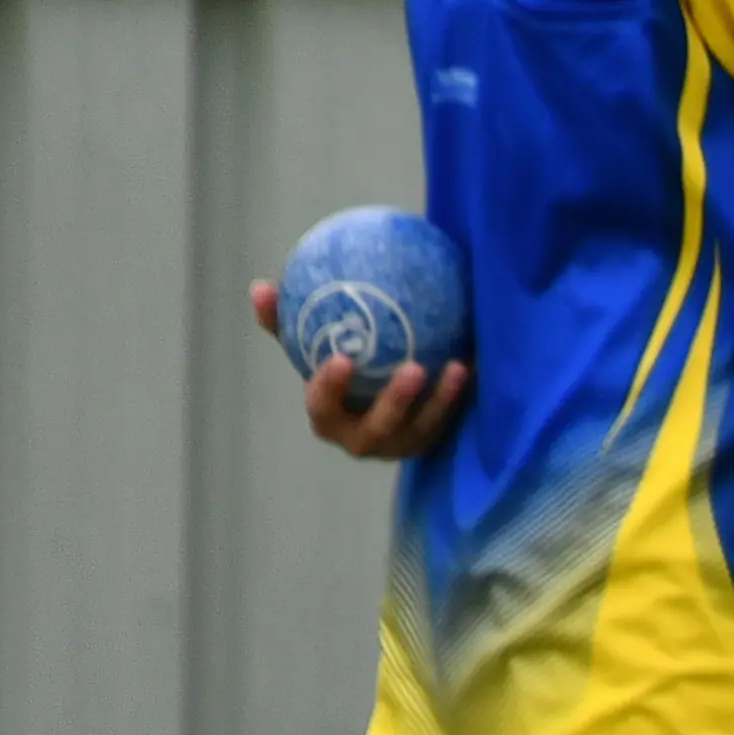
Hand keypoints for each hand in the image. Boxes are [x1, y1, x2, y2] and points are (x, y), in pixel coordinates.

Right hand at [252, 280, 466, 459]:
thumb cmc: (340, 371)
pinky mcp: (433, 443)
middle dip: (395, 403)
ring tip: (457, 367)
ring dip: (442, 401)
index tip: (342, 358)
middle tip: (414, 368)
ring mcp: (403, 446)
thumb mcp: (312, 348)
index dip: (330, 390)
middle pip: (378, 429)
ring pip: (423, 429)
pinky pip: (451, 420)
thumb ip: (288, 323)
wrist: (383, 403)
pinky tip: (474, 362)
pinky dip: (461, 394)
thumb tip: (258, 288)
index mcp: (332, 419)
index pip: (324, 409)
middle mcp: (366, 439)